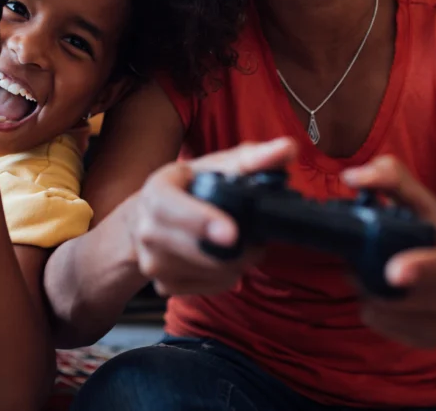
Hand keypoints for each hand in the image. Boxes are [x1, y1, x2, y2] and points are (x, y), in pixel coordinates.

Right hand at [128, 138, 297, 296]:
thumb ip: (254, 158)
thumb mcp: (215, 166)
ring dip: (237, 261)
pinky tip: (227, 258)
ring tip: (242, 243)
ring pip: (211, 272)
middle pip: (197, 250)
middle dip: (238, 249)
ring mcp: (153, 262)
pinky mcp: (165, 285)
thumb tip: (288, 148)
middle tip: (258, 239)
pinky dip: (228, 275)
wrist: (149, 219)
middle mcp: (148, 229)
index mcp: (156, 191)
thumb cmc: (189, 187)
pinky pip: (210, 287)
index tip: (232, 234)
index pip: (170, 208)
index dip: (201, 221)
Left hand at [342, 156, 435, 347]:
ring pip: (382, 310)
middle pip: (402, 296)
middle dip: (371, 274)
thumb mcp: (429, 205)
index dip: (419, 270)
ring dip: (366, 289)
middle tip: (358, 256)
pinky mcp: (428, 342)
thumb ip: (393, 180)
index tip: (395, 273)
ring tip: (372, 270)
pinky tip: (383, 293)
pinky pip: (379, 324)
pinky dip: (372, 307)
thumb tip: (352, 176)